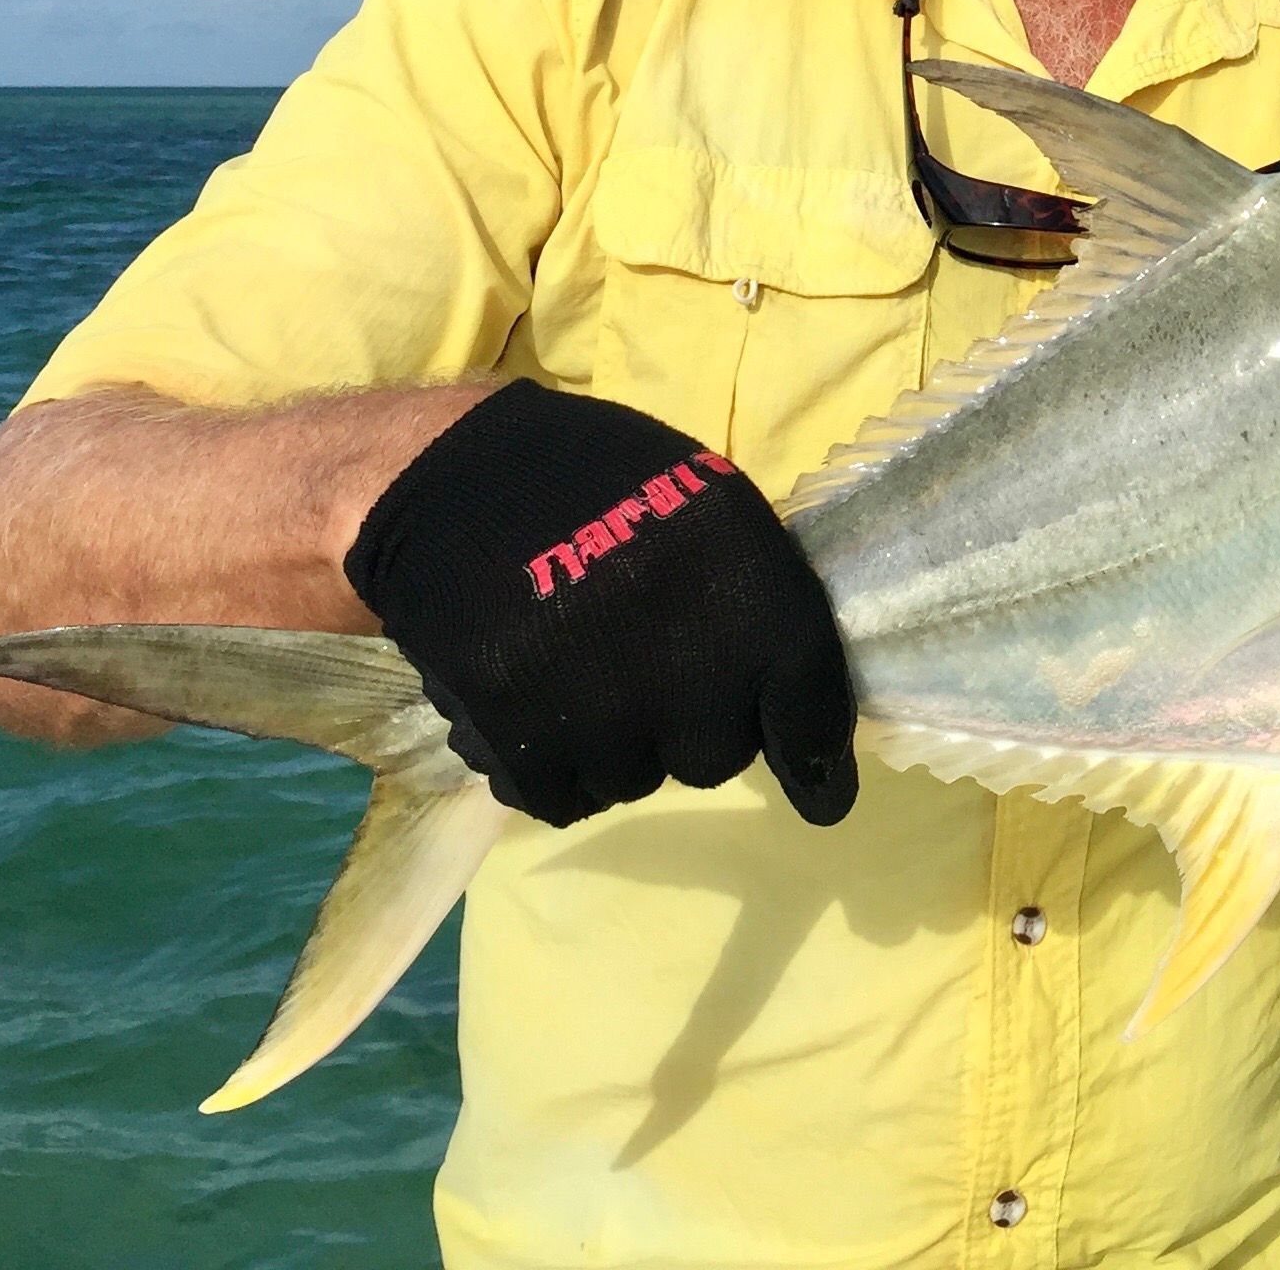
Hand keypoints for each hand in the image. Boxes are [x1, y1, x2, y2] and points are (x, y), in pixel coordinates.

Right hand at [343, 380, 858, 827]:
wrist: (457, 480)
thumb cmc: (602, 480)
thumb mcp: (715, 514)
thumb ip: (760, 603)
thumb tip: (788, 699)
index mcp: (758, 601)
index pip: (810, 711)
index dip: (815, 755)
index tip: (821, 790)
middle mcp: (694, 675)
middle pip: (715, 758)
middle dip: (691, 723)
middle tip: (648, 661)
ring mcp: (607, 719)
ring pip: (635, 780)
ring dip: (617, 744)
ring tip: (579, 668)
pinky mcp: (526, 746)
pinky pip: (563, 799)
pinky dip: (554, 766)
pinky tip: (538, 699)